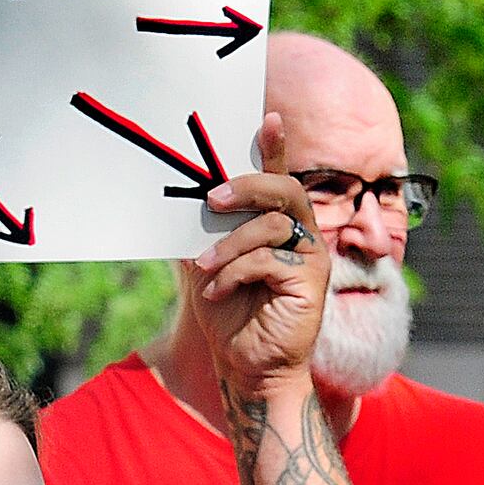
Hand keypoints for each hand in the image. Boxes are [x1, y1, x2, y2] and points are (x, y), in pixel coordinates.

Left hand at [189, 113, 328, 399]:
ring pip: (273, 226)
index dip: (275, 148)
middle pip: (285, 190)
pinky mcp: (310, 283)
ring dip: (230, 244)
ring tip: (204, 267)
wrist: (246, 366)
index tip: (267, 118)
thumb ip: (201, 237)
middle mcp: (303, 236)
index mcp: (280, 227)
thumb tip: (172, 210)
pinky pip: (270, 260)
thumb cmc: (230, 317)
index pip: (280, 179)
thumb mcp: (208, 270)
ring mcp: (311, 258)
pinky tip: (216, 292)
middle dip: (248, 187)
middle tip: (213, 199)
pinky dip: (235, 273)